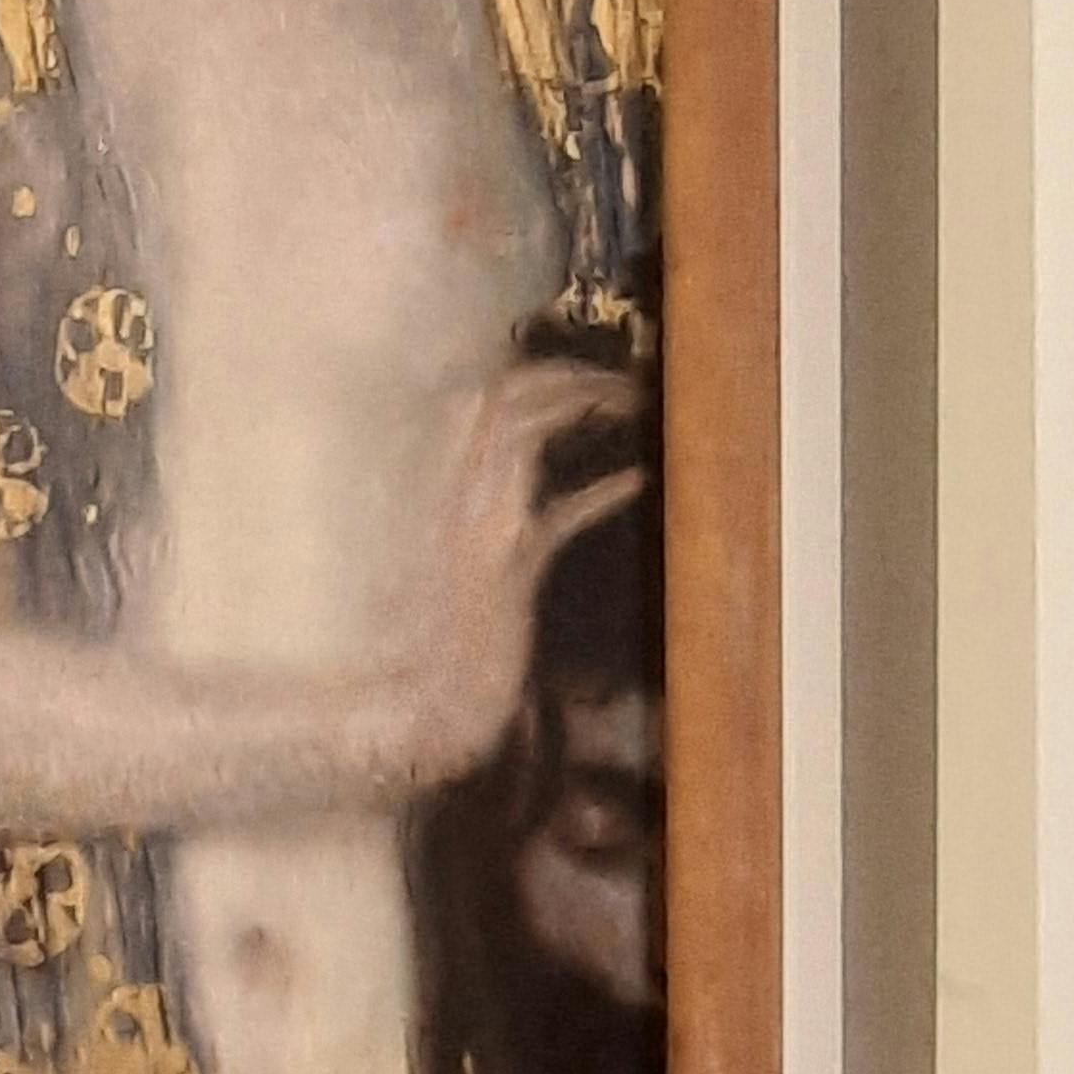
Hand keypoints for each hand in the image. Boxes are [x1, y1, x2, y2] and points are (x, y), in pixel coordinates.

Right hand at [397, 355, 648, 788]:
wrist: (434, 701)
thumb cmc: (458, 632)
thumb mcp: (472, 549)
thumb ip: (495, 497)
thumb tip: (538, 461)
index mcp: (444, 481)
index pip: (485, 394)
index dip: (541, 372)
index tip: (590, 374)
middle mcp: (454, 492)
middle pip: (505, 396)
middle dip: (567, 374)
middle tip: (621, 383)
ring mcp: (478, 526)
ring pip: (522, 432)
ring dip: (583, 407)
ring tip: (632, 404)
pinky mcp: (509, 568)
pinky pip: (560, 514)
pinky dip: (602, 491)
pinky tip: (639, 480)